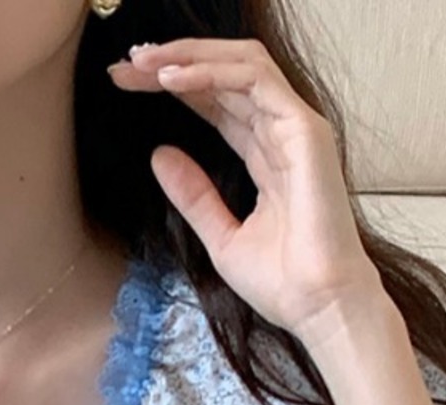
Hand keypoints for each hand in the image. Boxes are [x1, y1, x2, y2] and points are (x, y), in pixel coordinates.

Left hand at [108, 38, 384, 342]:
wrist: (317, 306)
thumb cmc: (282, 282)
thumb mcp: (221, 236)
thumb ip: (194, 195)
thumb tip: (160, 155)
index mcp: (265, 155)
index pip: (217, 102)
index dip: (176, 87)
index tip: (130, 85)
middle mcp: (282, 133)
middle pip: (224, 77)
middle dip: (175, 62)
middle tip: (128, 64)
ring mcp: (297, 128)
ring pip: (241, 65)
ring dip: (188, 58)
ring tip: (143, 63)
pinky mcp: (305, 130)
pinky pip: (254, 82)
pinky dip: (211, 73)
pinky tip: (173, 78)